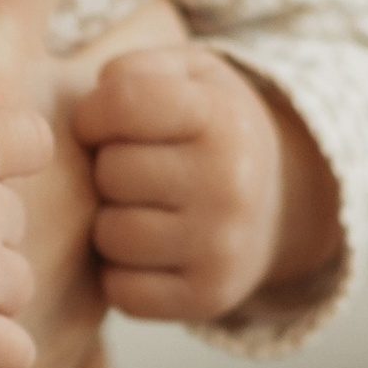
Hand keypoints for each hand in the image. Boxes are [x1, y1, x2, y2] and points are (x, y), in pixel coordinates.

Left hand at [72, 43, 339, 323]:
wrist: (279, 204)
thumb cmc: (210, 132)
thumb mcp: (190, 77)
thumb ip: (134, 70)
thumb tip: (88, 108)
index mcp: (222, 117)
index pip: (122, 103)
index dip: (94, 114)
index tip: (102, 125)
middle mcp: (230, 183)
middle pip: (112, 172)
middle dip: (107, 169)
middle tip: (133, 172)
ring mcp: (222, 246)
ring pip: (111, 235)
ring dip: (111, 223)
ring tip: (140, 209)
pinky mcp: (209, 298)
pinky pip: (122, 291)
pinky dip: (121, 274)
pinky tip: (147, 253)